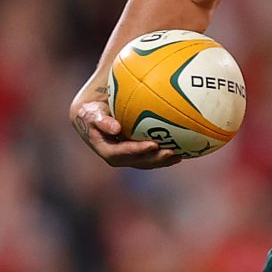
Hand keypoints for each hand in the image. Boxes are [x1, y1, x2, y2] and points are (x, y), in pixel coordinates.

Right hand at [70, 94, 184, 168]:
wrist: (91, 114)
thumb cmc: (91, 109)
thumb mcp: (92, 112)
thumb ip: (101, 120)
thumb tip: (116, 129)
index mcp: (105, 148)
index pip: (121, 153)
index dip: (136, 151)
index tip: (152, 144)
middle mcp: (116, 156)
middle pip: (136, 161)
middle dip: (154, 159)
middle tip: (170, 152)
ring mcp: (126, 156)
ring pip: (145, 161)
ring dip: (161, 160)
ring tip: (179, 155)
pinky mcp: (134, 152)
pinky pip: (150, 155)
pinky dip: (163, 155)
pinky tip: (180, 150)